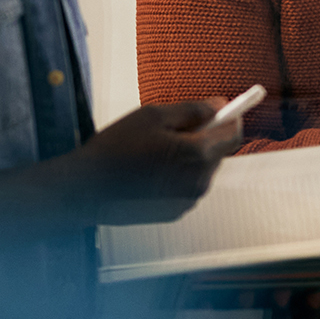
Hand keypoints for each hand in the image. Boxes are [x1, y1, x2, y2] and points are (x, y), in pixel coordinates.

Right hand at [80, 97, 235, 223]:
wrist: (86, 189)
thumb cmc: (115, 149)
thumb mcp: (154, 116)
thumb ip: (193, 110)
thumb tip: (219, 106)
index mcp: (196, 154)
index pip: (233, 134)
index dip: (231, 118)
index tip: (225, 110)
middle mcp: (199, 181)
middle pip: (219, 152)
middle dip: (205, 138)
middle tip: (173, 129)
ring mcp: (188, 200)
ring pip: (203, 170)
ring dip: (190, 158)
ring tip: (155, 152)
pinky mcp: (176, 212)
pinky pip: (188, 187)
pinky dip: (178, 176)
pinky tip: (151, 171)